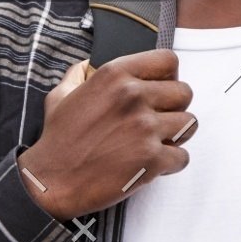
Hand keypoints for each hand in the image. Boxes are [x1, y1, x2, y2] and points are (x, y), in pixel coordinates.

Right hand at [16, 49, 196, 220]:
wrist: (51, 181)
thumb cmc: (58, 140)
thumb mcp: (61, 95)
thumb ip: (79, 75)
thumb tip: (88, 65)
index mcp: (115, 75)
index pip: (167, 61)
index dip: (169, 76)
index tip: (162, 89)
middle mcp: (133, 96)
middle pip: (184, 92)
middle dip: (174, 108)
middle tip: (158, 121)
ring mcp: (145, 128)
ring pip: (189, 123)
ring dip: (177, 135)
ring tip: (157, 142)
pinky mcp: (152, 159)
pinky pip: (182, 156)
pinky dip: (171, 163)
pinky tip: (153, 164)